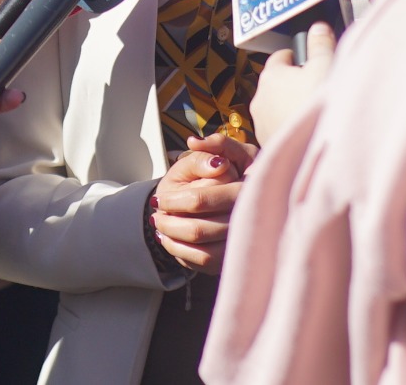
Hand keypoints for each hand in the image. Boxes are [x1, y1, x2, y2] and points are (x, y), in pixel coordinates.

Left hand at [149, 133, 254, 274]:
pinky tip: (170, 241)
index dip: (173, 201)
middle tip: (155, 215)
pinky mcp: (235, 258)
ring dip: (174, 240)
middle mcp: (249, 220)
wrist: (239, 198)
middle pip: (198, 230)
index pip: (199, 201)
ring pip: (202, 252)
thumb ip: (213, 143)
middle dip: (169, 223)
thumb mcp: (226, 151)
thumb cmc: (226, 172)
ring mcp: (244, 243)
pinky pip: (206, 264)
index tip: (159, 197)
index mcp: (246, 189)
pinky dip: (182, 254)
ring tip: (160, 227)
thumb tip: (194, 141)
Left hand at [251, 22, 336, 146]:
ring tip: (311, 112)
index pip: (280, 57)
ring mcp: (260, 122)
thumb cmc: (317, 105)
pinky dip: (287, 125)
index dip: (296, 58)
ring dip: (288, 105)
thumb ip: (321, 44)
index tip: (309, 62)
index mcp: (271, 75)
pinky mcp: (266, 142)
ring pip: (274, 106)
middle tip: (315, 88)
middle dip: (292, 83)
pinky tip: (305, 129)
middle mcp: (259, 97)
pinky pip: (277, 126)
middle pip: (276, 82)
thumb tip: (318, 27)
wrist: (313, 150)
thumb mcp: (325, 66)